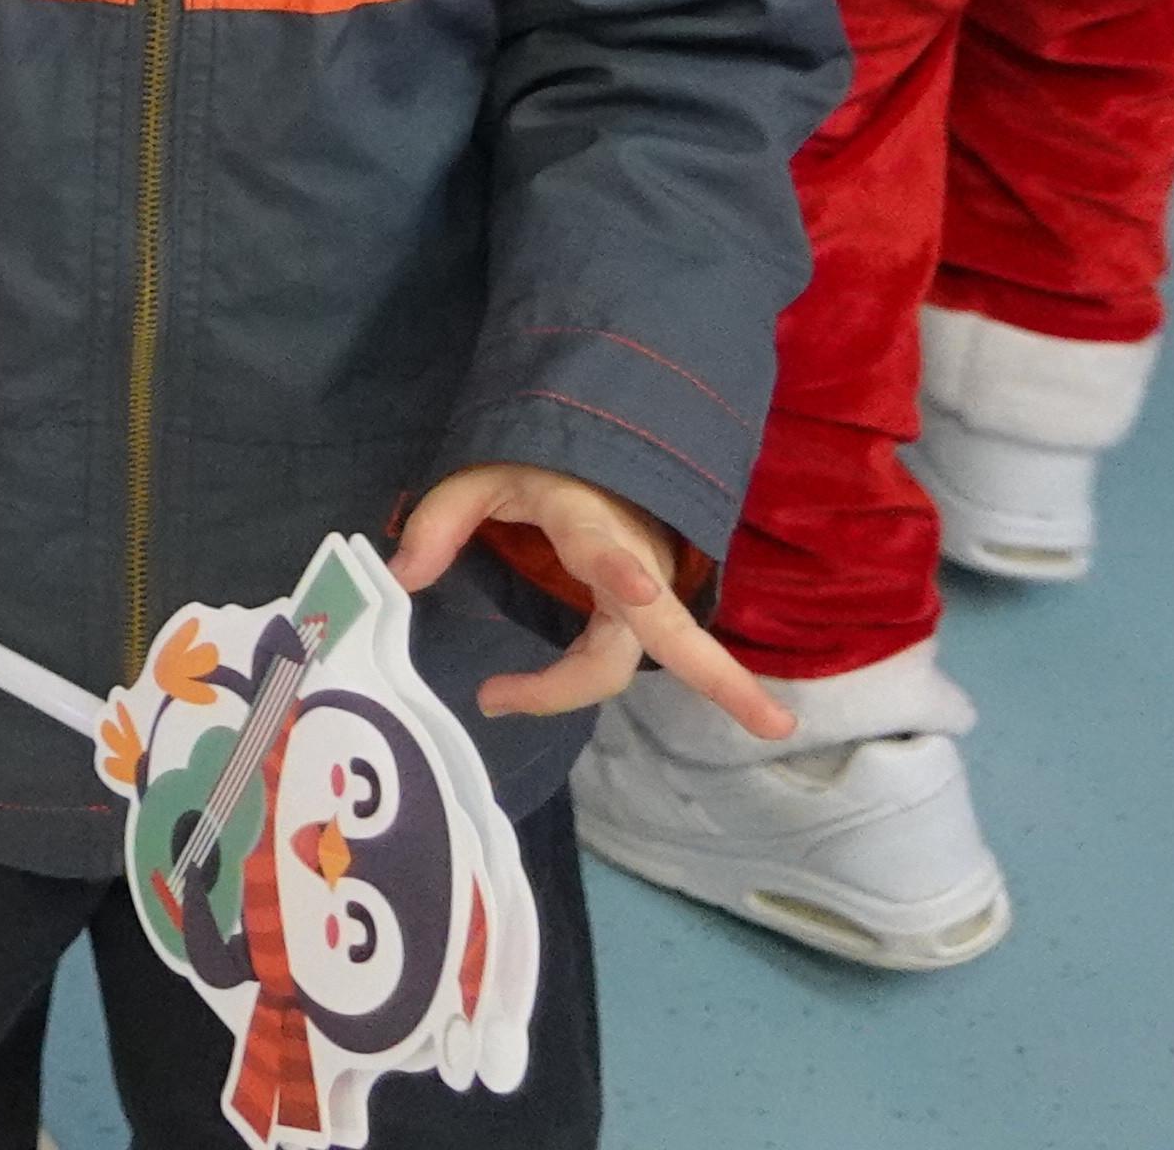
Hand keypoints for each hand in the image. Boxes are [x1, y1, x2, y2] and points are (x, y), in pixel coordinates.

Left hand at [392, 462, 789, 737]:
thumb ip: (439, 523)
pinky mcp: (644, 606)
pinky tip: (600, 702)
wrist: (594, 450)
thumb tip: (398, 576)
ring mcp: (647, 587)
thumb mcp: (479, 475)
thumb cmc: (537, 465)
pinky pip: (623, 653)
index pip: (607, 550)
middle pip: (669, 632)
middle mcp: (632, 562)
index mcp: (589, 522)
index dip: (622, 568)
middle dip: (722, 676)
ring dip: (692, 689)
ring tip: (735, 720)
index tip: (642, 583)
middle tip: (774, 723)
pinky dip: (595, 680)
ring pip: (647, 655)